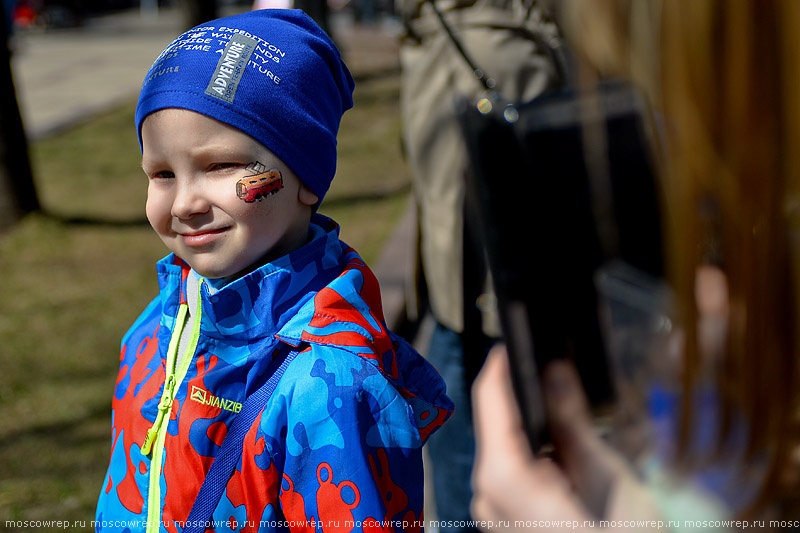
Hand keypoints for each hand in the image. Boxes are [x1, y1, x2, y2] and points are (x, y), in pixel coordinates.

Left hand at [470, 345, 661, 531]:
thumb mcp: (605, 477)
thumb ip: (572, 420)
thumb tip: (555, 371)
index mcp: (502, 476)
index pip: (490, 399)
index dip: (502, 364)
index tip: (518, 338)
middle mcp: (484, 493)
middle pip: (494, 422)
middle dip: (519, 392)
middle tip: (551, 364)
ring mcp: (491, 511)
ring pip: (500, 446)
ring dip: (526, 422)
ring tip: (560, 399)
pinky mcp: (504, 521)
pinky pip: (507, 471)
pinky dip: (528, 451)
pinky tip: (557, 444)